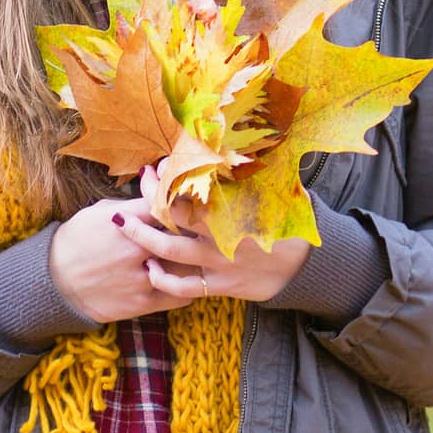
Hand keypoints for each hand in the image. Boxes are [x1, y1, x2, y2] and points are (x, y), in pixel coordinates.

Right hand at [49, 188, 202, 323]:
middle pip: (184, 232)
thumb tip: (158, 188)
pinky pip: (181, 295)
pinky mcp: (142, 303)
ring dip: (194, 258)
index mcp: (127, 219)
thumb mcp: (101, 210)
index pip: (168, 201)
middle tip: (204, 226)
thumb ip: (134, 203)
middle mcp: (137, 247)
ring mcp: (141, 277)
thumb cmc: (78, 239)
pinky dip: (187, 285)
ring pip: (187, 265)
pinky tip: (187, 277)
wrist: (54, 280)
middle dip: (196, 228)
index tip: (190, 199)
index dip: (182, 198)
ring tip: (200, 253)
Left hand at [115, 160, 312, 303]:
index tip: (153, 169)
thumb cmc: (289, 223)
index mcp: (231, 208)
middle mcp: (220, 235)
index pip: (188, 190)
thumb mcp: (273, 192)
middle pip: (171, 217)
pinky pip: (185, 288)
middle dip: (146, 203)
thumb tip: (232, 145)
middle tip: (132, 190)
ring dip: (143, 239)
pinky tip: (150, 269)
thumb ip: (250, 172)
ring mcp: (218, 263)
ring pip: (170, 251)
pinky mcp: (222, 286)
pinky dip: (163, 280)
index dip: (165, 180)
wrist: (308, 266)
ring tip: (124, 226)